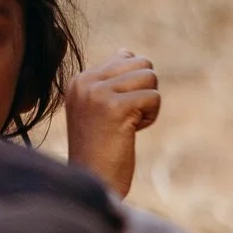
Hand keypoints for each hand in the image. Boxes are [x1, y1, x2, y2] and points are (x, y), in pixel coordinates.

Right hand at [65, 48, 160, 196]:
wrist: (93, 180)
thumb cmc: (99, 149)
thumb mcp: (97, 107)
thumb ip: (110, 79)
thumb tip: (127, 52)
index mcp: (78, 80)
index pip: (125, 57)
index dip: (132, 87)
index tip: (114, 112)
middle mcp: (84, 82)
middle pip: (141, 63)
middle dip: (144, 90)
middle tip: (125, 117)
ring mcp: (96, 93)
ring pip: (150, 77)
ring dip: (148, 104)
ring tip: (126, 124)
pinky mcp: (114, 106)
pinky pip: (153, 97)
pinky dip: (150, 116)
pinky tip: (131, 132)